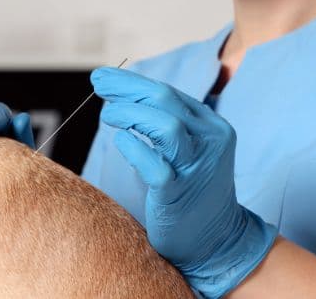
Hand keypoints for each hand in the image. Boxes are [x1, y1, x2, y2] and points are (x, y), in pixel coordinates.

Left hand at [90, 67, 277, 298]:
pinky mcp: (181, 193)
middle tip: (97, 84)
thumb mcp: (186, 149)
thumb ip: (163, 123)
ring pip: (166, 127)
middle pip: (165, 101)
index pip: (168, 92)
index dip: (132, 82)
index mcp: (210, 126)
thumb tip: (121, 97)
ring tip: (107, 115)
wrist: (218, 239)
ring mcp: (197, 167)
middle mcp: (210, 141)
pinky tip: (121, 142)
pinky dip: (135, 150)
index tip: (102, 76)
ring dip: (130, 115)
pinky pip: (157, 168)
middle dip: (127, 89)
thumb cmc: (191, 190)